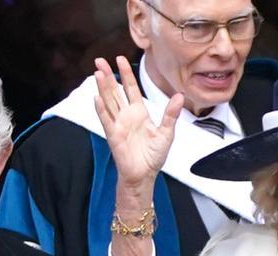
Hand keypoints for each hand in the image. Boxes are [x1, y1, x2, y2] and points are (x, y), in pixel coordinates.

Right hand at [92, 56, 181, 189]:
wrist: (145, 175)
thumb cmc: (153, 156)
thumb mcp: (166, 133)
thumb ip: (171, 114)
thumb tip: (180, 96)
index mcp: (139, 113)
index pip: (130, 88)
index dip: (126, 73)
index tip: (120, 59)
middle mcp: (126, 116)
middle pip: (114, 91)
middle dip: (108, 76)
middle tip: (99, 60)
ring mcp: (118, 125)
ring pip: (108, 102)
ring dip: (103, 88)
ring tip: (98, 73)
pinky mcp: (114, 136)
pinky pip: (106, 120)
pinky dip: (101, 110)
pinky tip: (97, 98)